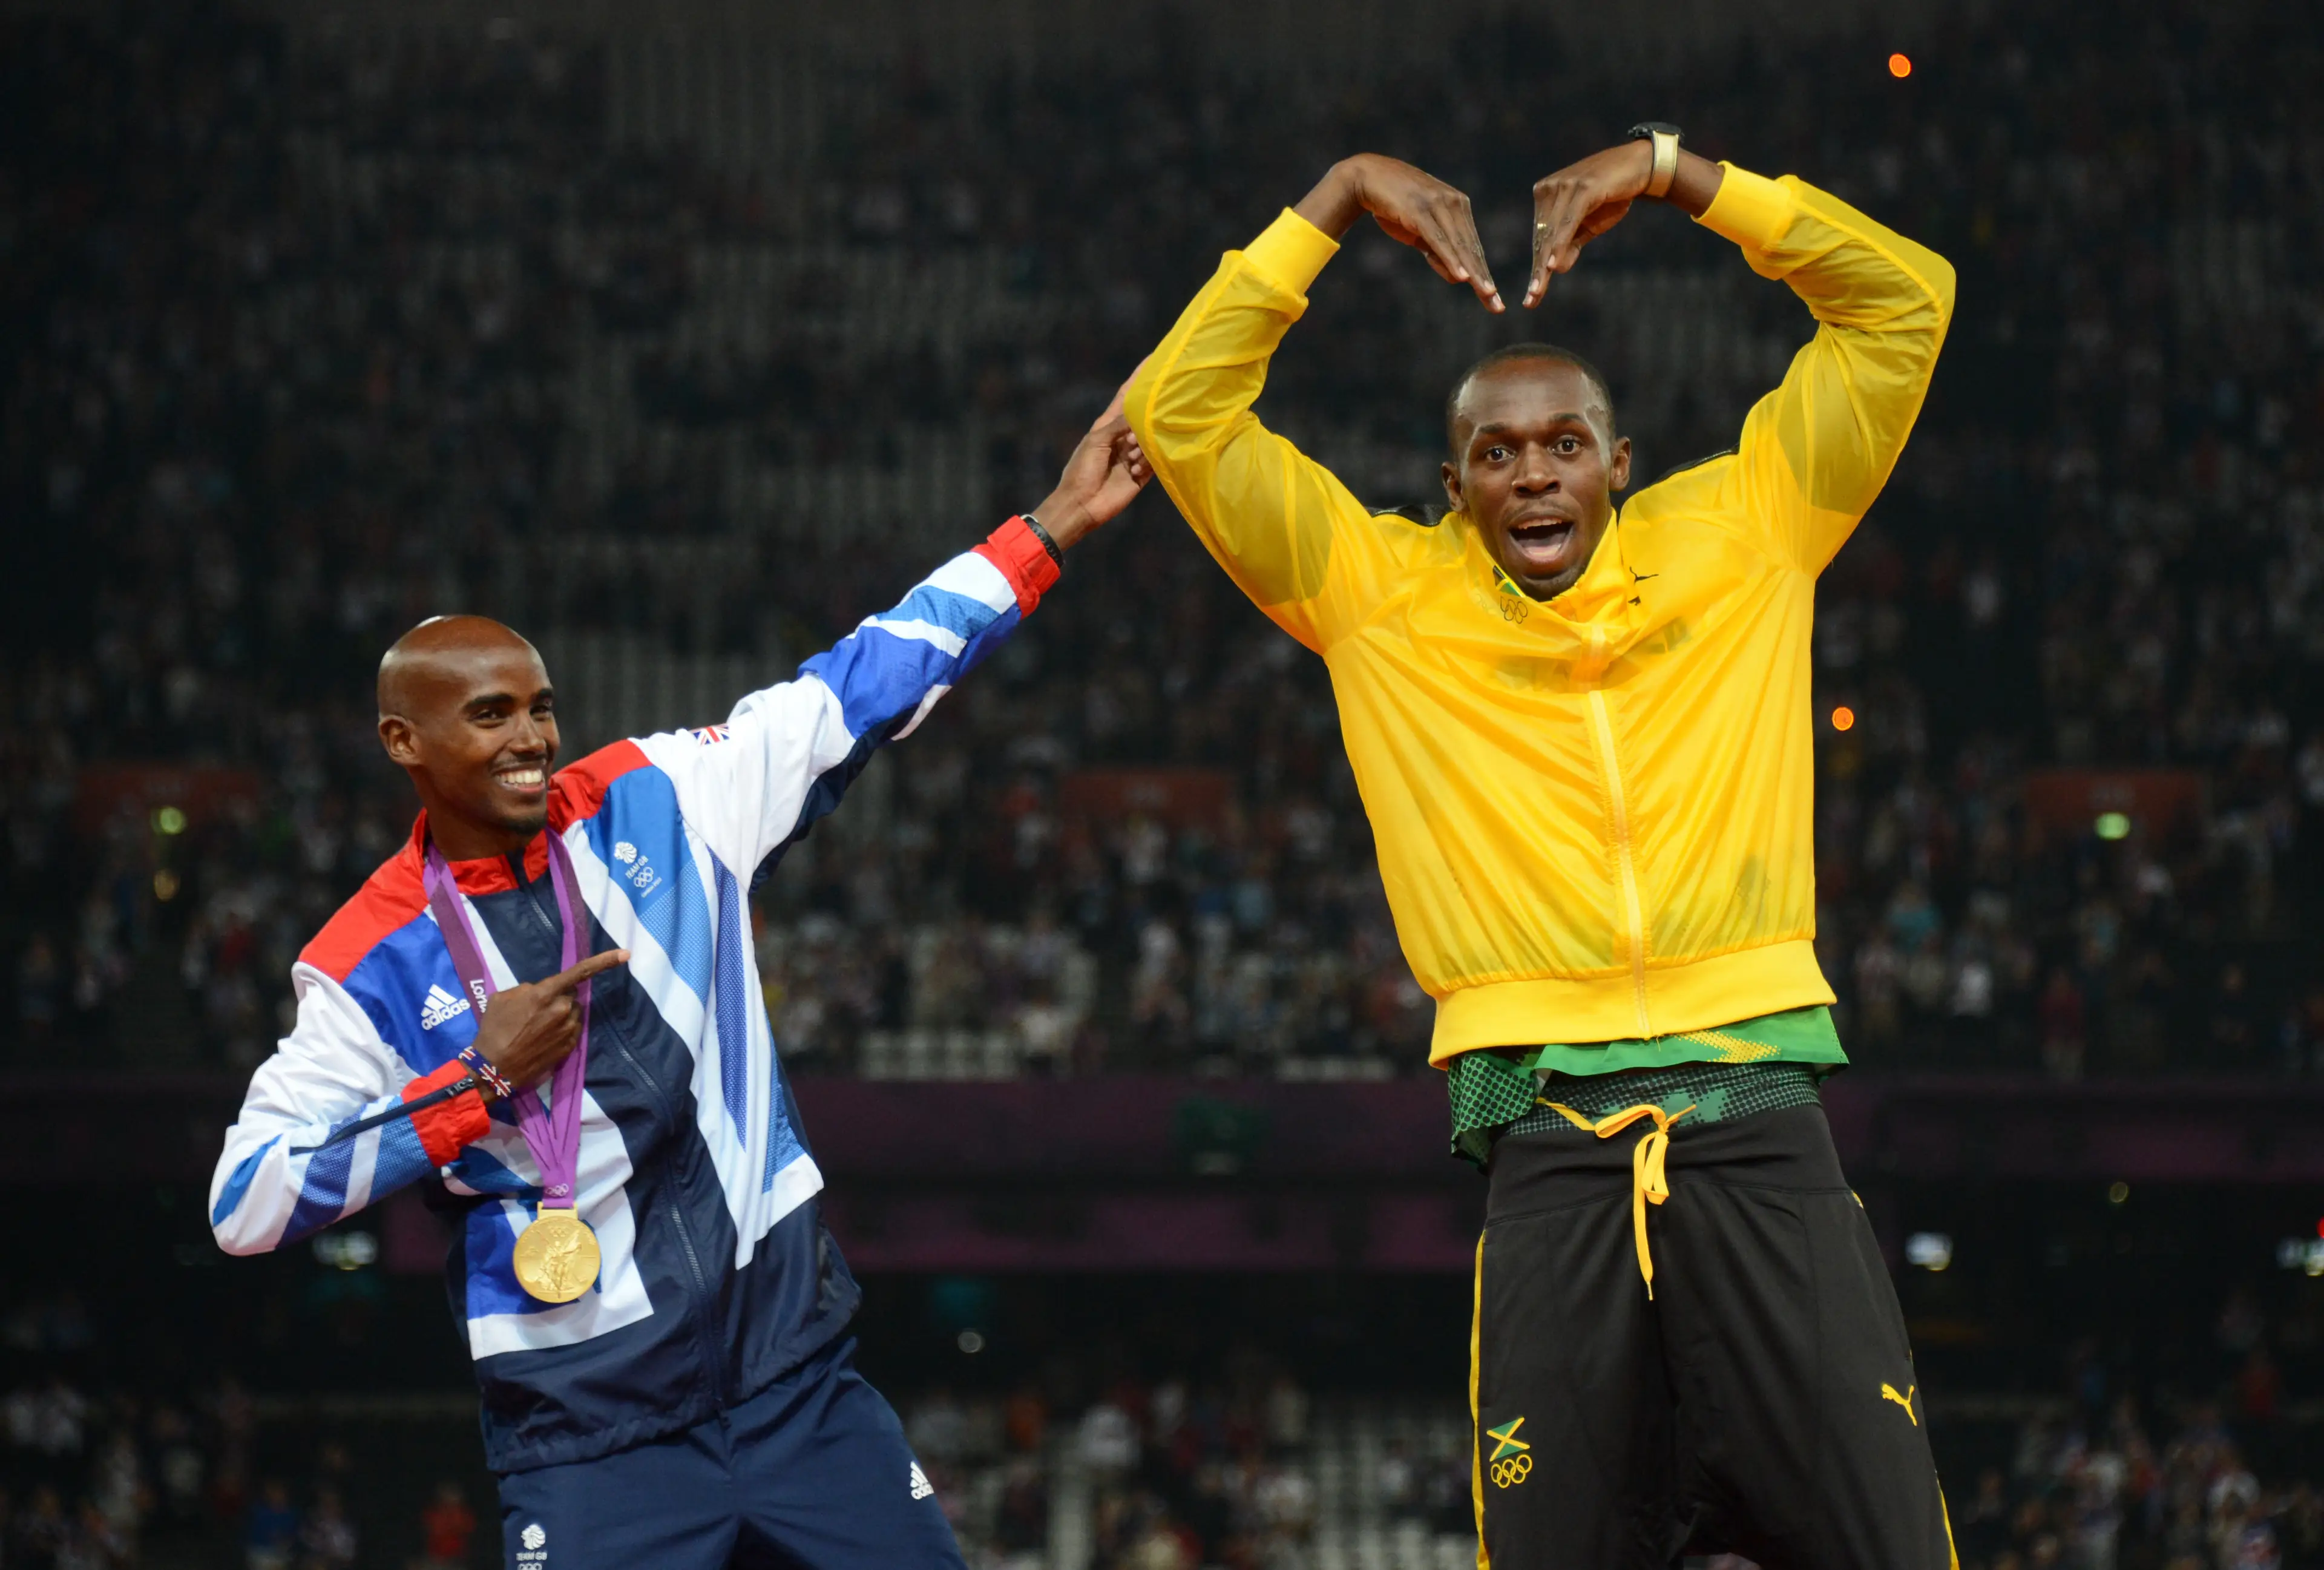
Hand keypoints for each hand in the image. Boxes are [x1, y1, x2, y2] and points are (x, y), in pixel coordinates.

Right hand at [471, 949, 629, 1099]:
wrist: (493, 1068)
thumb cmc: (493, 1030)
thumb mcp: (502, 998)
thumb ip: (527, 989)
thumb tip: (539, 992)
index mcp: (545, 994)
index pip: (580, 972)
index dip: (604, 962)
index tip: (626, 954)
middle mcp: (563, 1010)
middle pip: (570, 996)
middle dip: (558, 999)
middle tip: (534, 1012)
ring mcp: (569, 1030)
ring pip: (573, 1013)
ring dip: (561, 1015)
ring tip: (536, 1028)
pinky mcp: (570, 1047)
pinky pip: (572, 1030)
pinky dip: (562, 1030)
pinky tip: (542, 1039)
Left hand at [1032, 361, 1153, 549]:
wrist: (1082, 505)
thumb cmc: (1082, 469)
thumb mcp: (1097, 441)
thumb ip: (1119, 424)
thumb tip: (1142, 412)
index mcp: (1109, 423)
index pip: (1128, 394)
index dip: (1140, 376)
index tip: (1156, 358)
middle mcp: (1124, 435)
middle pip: (1145, 415)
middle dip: (1152, 413)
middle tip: (1158, 415)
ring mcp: (1135, 454)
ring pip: (1152, 438)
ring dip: (1144, 446)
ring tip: (1130, 458)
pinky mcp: (1143, 473)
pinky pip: (1155, 461)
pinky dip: (1147, 463)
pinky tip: (1134, 470)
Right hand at [1294, 155, 1500, 311]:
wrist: (1367, 176)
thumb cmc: (1393, 205)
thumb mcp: (1419, 231)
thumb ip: (1437, 251)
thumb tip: (1458, 277)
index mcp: (1457, 206)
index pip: (1472, 247)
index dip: (1483, 274)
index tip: (1494, 299)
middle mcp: (1453, 203)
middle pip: (1470, 249)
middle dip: (1483, 279)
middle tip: (1497, 305)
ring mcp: (1437, 205)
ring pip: (1459, 246)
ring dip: (1473, 273)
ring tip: (1487, 294)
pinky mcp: (1420, 210)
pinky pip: (1439, 240)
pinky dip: (1451, 259)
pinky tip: (1462, 277)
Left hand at [1525, 142, 1724, 305]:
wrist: (1639, 167)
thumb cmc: (1611, 195)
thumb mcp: (1589, 225)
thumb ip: (1571, 244)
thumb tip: (1556, 270)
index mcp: (1546, 195)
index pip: (1540, 237)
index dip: (1537, 267)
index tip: (1532, 295)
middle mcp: (1550, 188)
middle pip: (1542, 237)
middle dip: (1538, 270)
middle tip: (1532, 299)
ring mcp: (1564, 185)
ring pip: (1552, 232)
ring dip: (1545, 263)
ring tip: (1539, 289)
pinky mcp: (1582, 188)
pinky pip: (1568, 221)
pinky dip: (1560, 243)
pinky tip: (1553, 264)